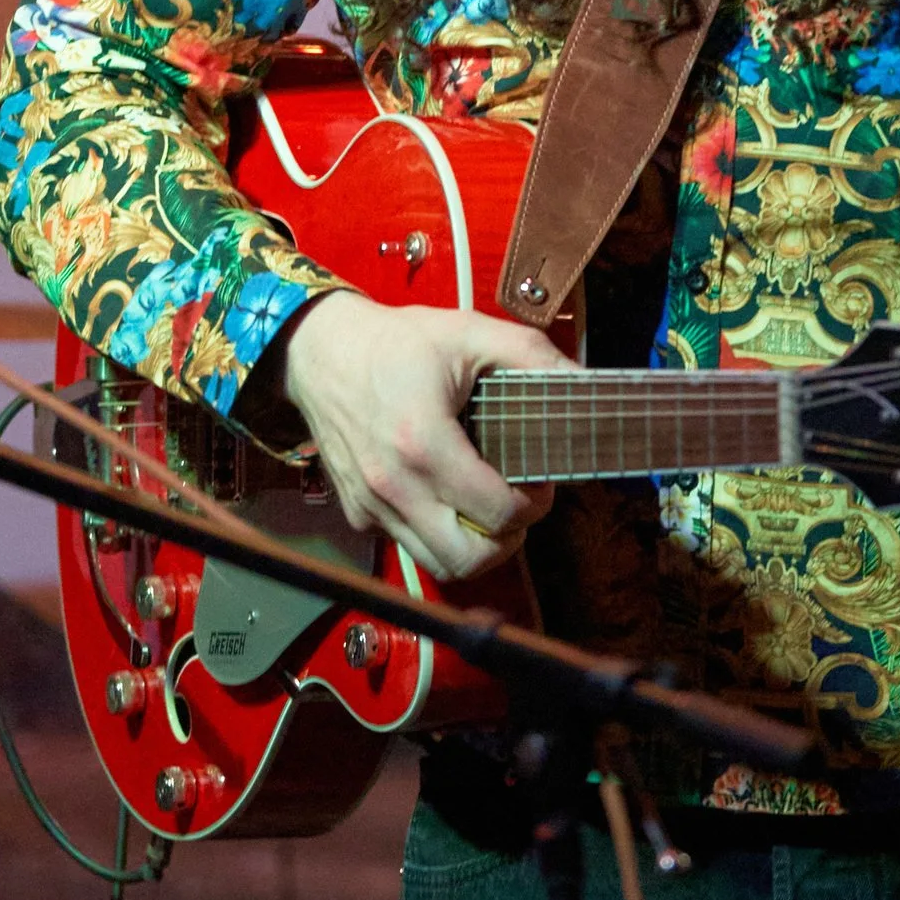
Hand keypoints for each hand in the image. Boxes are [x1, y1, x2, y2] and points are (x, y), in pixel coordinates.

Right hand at [281, 291, 571, 584]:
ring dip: (474, 547)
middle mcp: (393, 486)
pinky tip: (448, 496)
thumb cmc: (394, 342)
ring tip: (488, 510)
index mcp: (423, 443)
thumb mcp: (468, 333)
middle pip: (469, 559)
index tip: (539, 481)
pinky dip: (437, 534)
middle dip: (508, 540)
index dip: (533, 504)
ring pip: (438, 566)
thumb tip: (582, 382)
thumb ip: (530, 356)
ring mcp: (372, 505)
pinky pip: (409, 545)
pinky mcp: (357, 512)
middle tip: (517, 506)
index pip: (498, 513)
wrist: (318, 350)